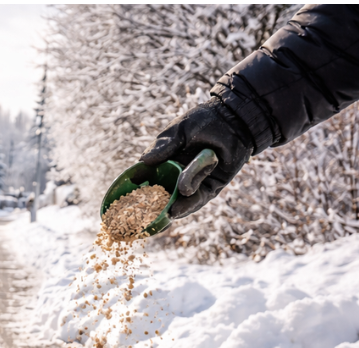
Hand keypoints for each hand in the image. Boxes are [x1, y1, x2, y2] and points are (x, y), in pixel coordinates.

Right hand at [140, 98, 253, 218]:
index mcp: (165, 160)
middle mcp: (176, 174)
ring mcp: (193, 183)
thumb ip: (163, 146)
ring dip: (168, 206)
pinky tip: (175, 211)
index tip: (123, 194)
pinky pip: (197, 200)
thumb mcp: (180, 130)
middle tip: (138, 215)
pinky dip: (186, 206)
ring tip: (160, 213)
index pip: (147, 175)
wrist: (235, 120)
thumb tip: (142, 161)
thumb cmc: (204, 120)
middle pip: (160, 192)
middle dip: (150, 205)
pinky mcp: (210, 188)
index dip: (136, 184)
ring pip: (177, 199)